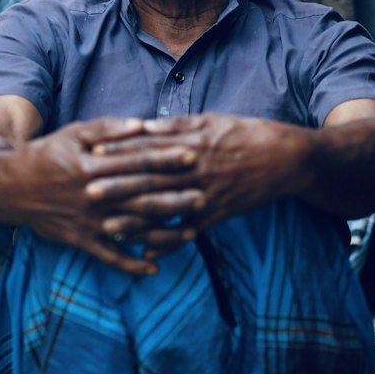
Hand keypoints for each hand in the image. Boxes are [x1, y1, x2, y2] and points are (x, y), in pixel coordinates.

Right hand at [0, 116, 205, 273]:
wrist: (8, 187)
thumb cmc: (45, 155)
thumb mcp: (73, 134)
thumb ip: (108, 129)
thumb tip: (143, 124)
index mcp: (92, 166)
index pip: (136, 162)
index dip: (166, 159)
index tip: (193, 155)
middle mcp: (93, 196)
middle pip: (141, 196)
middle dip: (175, 195)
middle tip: (205, 193)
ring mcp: (87, 222)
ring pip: (132, 230)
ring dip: (163, 232)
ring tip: (191, 231)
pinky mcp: (80, 241)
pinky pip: (109, 257)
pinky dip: (132, 264)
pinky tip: (155, 268)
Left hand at [87, 113, 308, 238]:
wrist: (287, 158)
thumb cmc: (247, 134)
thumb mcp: (212, 120)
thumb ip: (177, 125)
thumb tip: (144, 124)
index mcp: (191, 142)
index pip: (148, 146)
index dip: (119, 151)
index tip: (92, 154)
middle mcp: (195, 169)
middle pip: (150, 178)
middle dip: (118, 186)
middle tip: (88, 192)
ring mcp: (207, 193)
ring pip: (166, 208)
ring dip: (137, 219)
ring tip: (109, 228)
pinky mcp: (218, 214)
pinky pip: (189, 231)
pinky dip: (169, 243)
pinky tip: (148, 253)